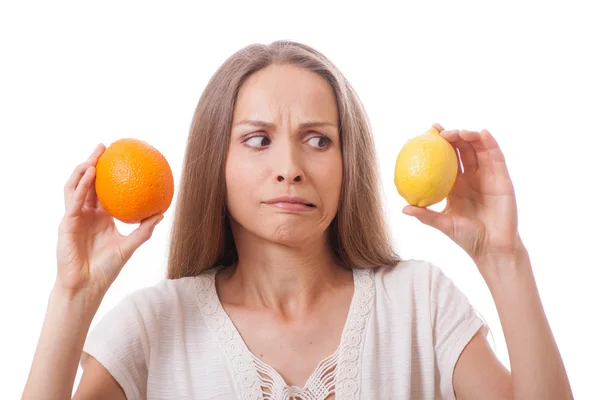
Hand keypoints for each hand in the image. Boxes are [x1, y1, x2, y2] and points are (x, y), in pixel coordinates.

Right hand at [56, 144, 163, 295]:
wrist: (87, 285)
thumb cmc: (107, 268)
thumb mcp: (130, 245)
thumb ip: (144, 230)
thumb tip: (163, 213)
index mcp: (100, 217)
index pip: (102, 190)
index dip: (108, 173)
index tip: (119, 158)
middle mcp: (86, 214)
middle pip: (87, 182)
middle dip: (93, 163)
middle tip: (104, 147)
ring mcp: (74, 218)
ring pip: (74, 187)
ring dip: (82, 171)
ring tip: (94, 157)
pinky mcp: (66, 224)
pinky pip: (74, 202)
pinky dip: (81, 187)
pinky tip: (89, 176)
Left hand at [402, 123, 523, 268]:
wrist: (493, 247)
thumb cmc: (467, 237)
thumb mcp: (444, 224)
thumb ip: (426, 215)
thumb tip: (403, 209)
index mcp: (455, 185)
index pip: (445, 160)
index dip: (438, 145)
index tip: (427, 134)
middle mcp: (471, 177)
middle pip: (462, 150)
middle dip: (452, 136)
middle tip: (439, 131)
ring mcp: (487, 176)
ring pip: (478, 149)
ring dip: (469, 136)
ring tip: (459, 132)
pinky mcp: (503, 178)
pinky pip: (496, 157)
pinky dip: (490, 143)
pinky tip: (483, 133)